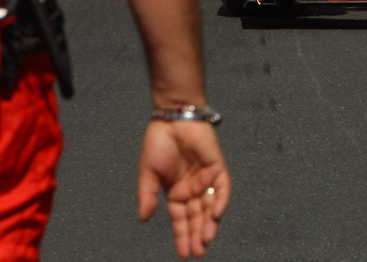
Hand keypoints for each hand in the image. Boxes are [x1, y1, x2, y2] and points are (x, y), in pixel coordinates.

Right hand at [138, 120, 230, 259]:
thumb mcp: (148, 173)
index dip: (183, 236)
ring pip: (211, 206)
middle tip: (197, 252)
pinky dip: (221, 200)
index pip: (181, 220)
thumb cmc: (158, 143)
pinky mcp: (217, 166)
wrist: (172, 118)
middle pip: (197, 217)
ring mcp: (206, 179)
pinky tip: (215, 214)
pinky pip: (222, 187)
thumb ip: (148, 195)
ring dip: (209, 223)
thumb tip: (144, 219)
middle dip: (197, 235)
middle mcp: (193, 189)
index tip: (184, 254)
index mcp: (176, 193)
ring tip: (205, 240)